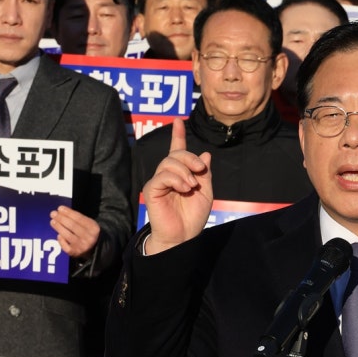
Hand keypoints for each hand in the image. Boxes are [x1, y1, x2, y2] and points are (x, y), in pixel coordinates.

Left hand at [50, 205, 99, 257]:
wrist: (94, 249)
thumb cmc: (87, 233)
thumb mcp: (88, 224)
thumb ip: (78, 218)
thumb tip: (61, 211)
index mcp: (94, 228)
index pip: (79, 218)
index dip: (68, 213)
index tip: (60, 208)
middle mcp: (89, 237)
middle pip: (72, 226)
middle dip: (61, 218)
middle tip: (53, 214)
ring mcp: (82, 246)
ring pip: (67, 235)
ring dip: (58, 227)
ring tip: (52, 221)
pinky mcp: (76, 253)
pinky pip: (65, 246)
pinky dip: (61, 240)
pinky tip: (58, 235)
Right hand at [143, 117, 212, 253]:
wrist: (183, 236)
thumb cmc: (193, 216)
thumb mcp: (206, 192)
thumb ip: (205, 174)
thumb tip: (206, 154)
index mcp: (181, 173)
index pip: (178, 150)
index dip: (178, 135)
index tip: (178, 120)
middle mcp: (168, 175)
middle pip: (176, 154)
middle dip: (190, 157)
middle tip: (200, 170)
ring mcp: (158, 181)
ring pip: (169, 162)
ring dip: (185, 171)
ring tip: (192, 186)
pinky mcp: (151, 189)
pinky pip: (163, 176)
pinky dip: (176, 179)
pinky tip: (184, 188)